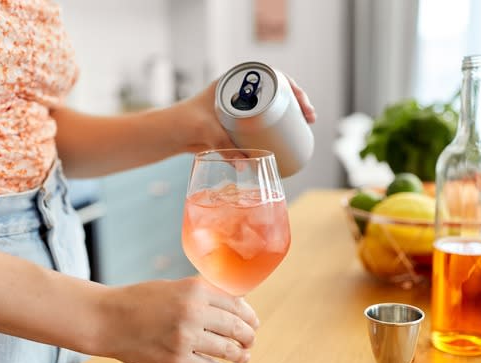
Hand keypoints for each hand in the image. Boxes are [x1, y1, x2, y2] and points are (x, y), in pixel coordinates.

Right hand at [95, 277, 258, 362]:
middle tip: (251, 340)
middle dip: (248, 336)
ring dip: (239, 354)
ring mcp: (185, 339)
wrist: (108, 319)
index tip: (253, 322)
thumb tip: (234, 302)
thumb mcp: (174, 287)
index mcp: (195, 290)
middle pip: (236, 327)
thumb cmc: (139, 300)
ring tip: (244, 356)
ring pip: (226, 350)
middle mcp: (193, 313)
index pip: (237, 304)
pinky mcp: (175, 361)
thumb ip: (202, 294)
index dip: (249, 315)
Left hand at [172, 75, 316, 153]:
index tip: (302, 104)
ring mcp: (240, 108)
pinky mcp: (238, 124)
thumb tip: (244, 168)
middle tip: (310, 118)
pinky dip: (279, 124)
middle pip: (277, 92)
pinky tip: (293, 132)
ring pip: (272, 107)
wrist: (169, 133)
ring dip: (291, 114)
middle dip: (298, 102)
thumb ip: (224, 148)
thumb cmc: (183, 123)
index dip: (292, 87)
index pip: (270, 78)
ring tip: (306, 127)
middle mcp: (240, 92)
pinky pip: (264, 121)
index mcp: (234, 82)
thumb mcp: (206, 131)